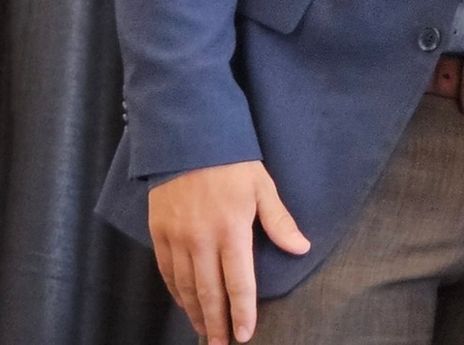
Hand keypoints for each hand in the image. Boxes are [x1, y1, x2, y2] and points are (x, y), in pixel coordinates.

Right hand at [148, 160, 309, 343]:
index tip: (245, 335)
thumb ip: (279, 222)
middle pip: (208, 292)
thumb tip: (301, 248)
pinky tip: (185, 305)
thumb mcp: (263, 187)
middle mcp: (201, 240)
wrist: (188, 140)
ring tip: (205, 333)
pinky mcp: (159, 234)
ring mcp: (177, 238)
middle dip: (216, 323)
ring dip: (195, 313)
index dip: (242, 312)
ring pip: (185, 287)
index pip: (238, 281)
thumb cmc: (232, 163)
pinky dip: (176, 293)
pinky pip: (167, 272)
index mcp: (231, 230)